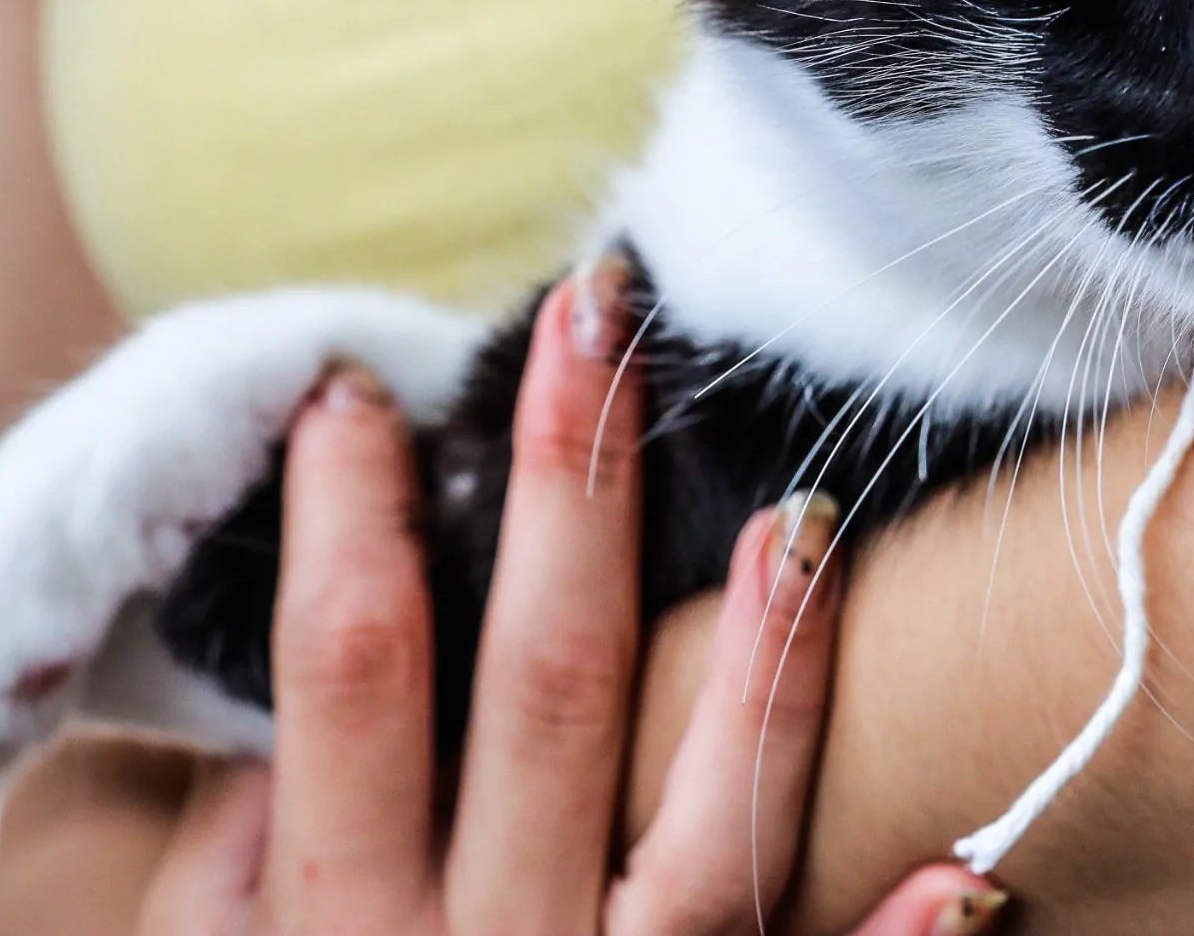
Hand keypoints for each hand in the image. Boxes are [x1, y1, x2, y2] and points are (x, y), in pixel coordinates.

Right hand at [132, 267, 1004, 935]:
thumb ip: (224, 900)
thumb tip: (259, 764)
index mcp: (342, 934)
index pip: (350, 683)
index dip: (349, 527)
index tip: (360, 389)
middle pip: (541, 696)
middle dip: (570, 496)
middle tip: (606, 318)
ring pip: (707, 831)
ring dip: (760, 669)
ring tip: (803, 517)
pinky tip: (968, 866)